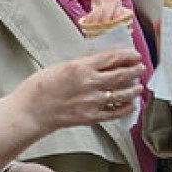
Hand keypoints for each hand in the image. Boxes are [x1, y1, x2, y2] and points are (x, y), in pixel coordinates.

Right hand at [16, 49, 146, 130]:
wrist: (31, 111)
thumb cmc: (39, 88)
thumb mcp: (61, 67)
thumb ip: (82, 65)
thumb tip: (100, 63)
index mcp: (81, 67)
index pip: (112, 58)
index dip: (127, 55)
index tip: (134, 54)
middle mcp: (89, 84)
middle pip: (121, 75)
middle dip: (134, 70)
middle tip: (140, 68)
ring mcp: (92, 102)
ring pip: (122, 94)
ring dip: (133, 89)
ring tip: (138, 86)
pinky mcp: (91, 117)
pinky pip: (114, 113)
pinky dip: (126, 108)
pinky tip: (130, 105)